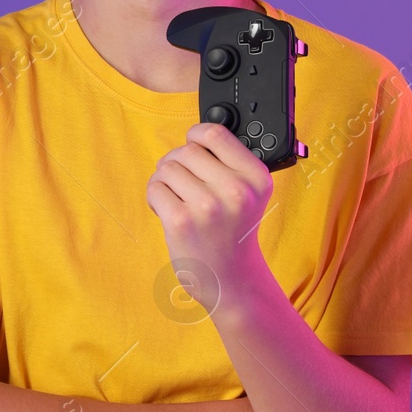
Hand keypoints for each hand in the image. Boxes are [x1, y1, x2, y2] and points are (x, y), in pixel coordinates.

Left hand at [147, 123, 274, 308]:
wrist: (231, 278)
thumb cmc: (234, 229)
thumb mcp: (250, 193)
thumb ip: (230, 162)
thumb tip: (195, 135)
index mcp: (256, 177)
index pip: (214, 133)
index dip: (196, 137)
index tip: (195, 148)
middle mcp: (236, 190)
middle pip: (185, 151)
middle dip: (178, 164)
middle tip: (184, 185)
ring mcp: (208, 206)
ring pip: (167, 168)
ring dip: (165, 181)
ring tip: (178, 200)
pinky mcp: (181, 221)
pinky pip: (155, 188)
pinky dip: (156, 197)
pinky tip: (169, 212)